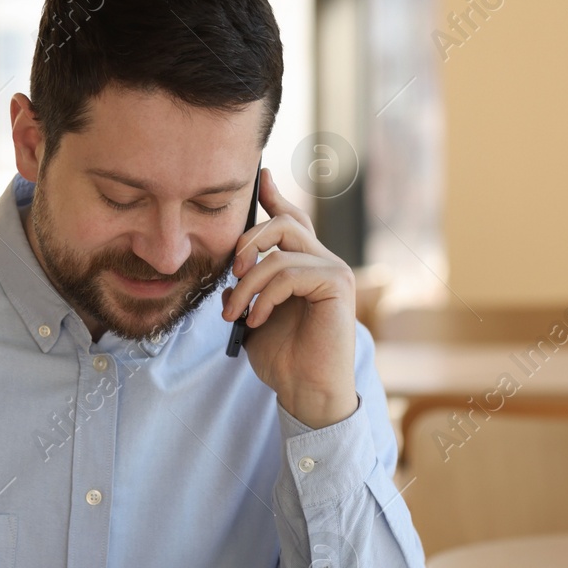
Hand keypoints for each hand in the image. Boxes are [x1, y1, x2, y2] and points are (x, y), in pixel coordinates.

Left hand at [221, 169, 358, 428]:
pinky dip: (265, 296)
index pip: (291, 220)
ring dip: (248, 282)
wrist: (305, 391)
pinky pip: (290, 272)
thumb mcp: (253, 314)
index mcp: (305, 265)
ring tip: (234, 314)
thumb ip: (246, 287)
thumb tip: (233, 270)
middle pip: (284, 224)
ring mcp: (334, 271)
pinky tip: (255, 320)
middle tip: (230, 273)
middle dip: (248, 242)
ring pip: (281, 250)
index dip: (275, 196)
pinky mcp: (338, 285)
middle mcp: (323, 262)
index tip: (260, 176)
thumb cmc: (282, 358)